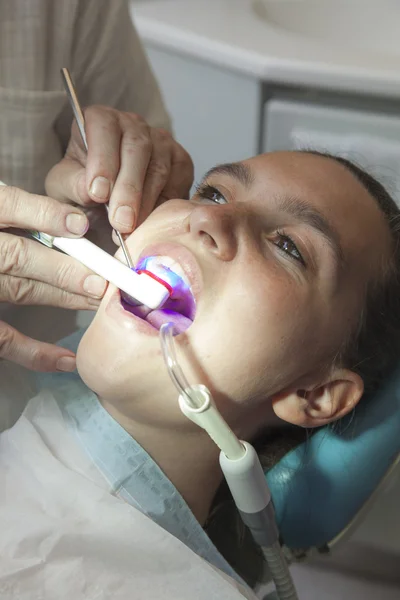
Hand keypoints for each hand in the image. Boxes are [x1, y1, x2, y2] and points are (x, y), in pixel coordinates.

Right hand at [0, 185, 106, 370]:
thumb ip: (18, 210)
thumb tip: (73, 222)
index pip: (7, 206)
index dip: (44, 215)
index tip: (80, 225)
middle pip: (18, 255)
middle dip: (65, 267)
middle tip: (104, 277)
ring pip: (20, 289)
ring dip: (64, 296)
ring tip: (99, 300)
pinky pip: (3, 339)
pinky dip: (35, 353)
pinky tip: (67, 359)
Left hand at [45, 105, 193, 233]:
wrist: (108, 204)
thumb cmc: (84, 189)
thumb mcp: (65, 188)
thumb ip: (71, 185)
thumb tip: (91, 191)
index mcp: (100, 120)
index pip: (103, 127)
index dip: (102, 160)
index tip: (97, 194)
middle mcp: (133, 125)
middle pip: (137, 149)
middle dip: (128, 188)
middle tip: (120, 221)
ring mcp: (161, 141)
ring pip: (159, 168)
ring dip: (145, 202)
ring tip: (131, 228)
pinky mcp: (180, 161)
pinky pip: (177, 181)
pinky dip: (164, 204)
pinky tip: (149, 222)